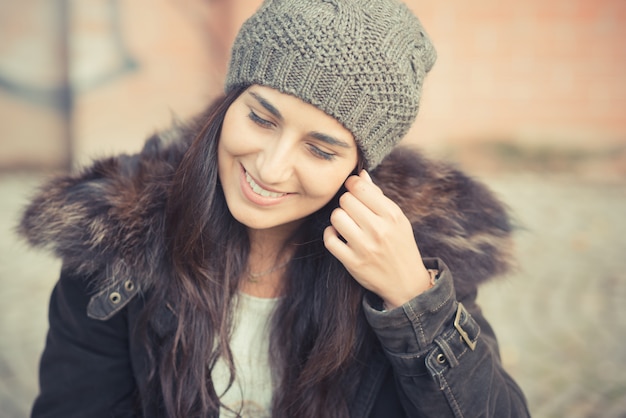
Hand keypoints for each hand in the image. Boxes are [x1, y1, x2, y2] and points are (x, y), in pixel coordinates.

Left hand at [324, 170, 432, 308]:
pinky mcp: (352, 262)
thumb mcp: (397, 219)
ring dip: (339, 219)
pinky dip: (331, 235)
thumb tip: (361, 175)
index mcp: (392, 215)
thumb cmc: (400, 245)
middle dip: (347, 203)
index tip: (353, 190)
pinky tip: (339, 236)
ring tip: (347, 224)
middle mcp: (379, 230)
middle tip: (353, 211)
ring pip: (336, 217)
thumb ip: (378, 197)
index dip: (353, 185)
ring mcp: (365, 247)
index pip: (360, 187)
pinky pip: (329, 239)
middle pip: (346, 200)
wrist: (406, 282)